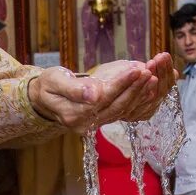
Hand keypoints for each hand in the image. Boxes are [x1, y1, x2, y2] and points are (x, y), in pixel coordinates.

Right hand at [28, 53, 176, 132]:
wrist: (43, 97)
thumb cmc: (47, 84)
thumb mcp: (54, 81)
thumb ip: (73, 88)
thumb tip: (94, 95)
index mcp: (74, 115)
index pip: (103, 98)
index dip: (121, 84)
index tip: (137, 69)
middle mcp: (85, 124)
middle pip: (116, 106)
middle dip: (134, 89)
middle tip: (150, 72)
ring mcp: (93, 125)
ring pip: (121, 110)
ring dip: (138, 95)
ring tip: (152, 78)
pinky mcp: (99, 121)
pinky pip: (121, 112)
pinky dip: (135, 100)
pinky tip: (146, 89)